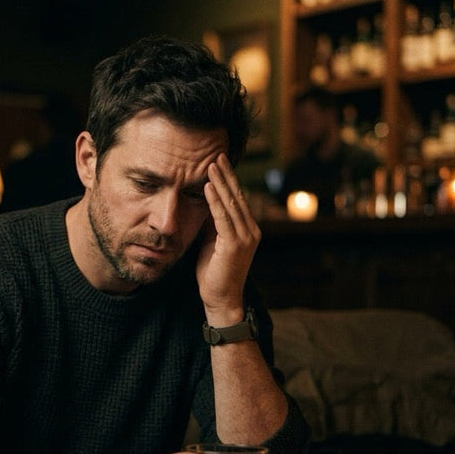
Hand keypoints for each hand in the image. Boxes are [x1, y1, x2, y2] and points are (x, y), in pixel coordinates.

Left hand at [196, 154, 260, 320]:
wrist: (220, 299)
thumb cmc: (214, 273)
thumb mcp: (212, 242)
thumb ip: (212, 224)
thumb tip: (204, 204)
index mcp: (247, 229)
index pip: (238, 199)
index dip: (228, 181)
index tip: (219, 163)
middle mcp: (251, 231)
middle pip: (238, 196)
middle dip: (226, 175)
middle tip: (217, 155)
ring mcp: (245, 237)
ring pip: (231, 203)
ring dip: (220, 182)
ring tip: (211, 164)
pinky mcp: (235, 244)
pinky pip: (223, 217)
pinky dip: (215, 201)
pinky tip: (207, 186)